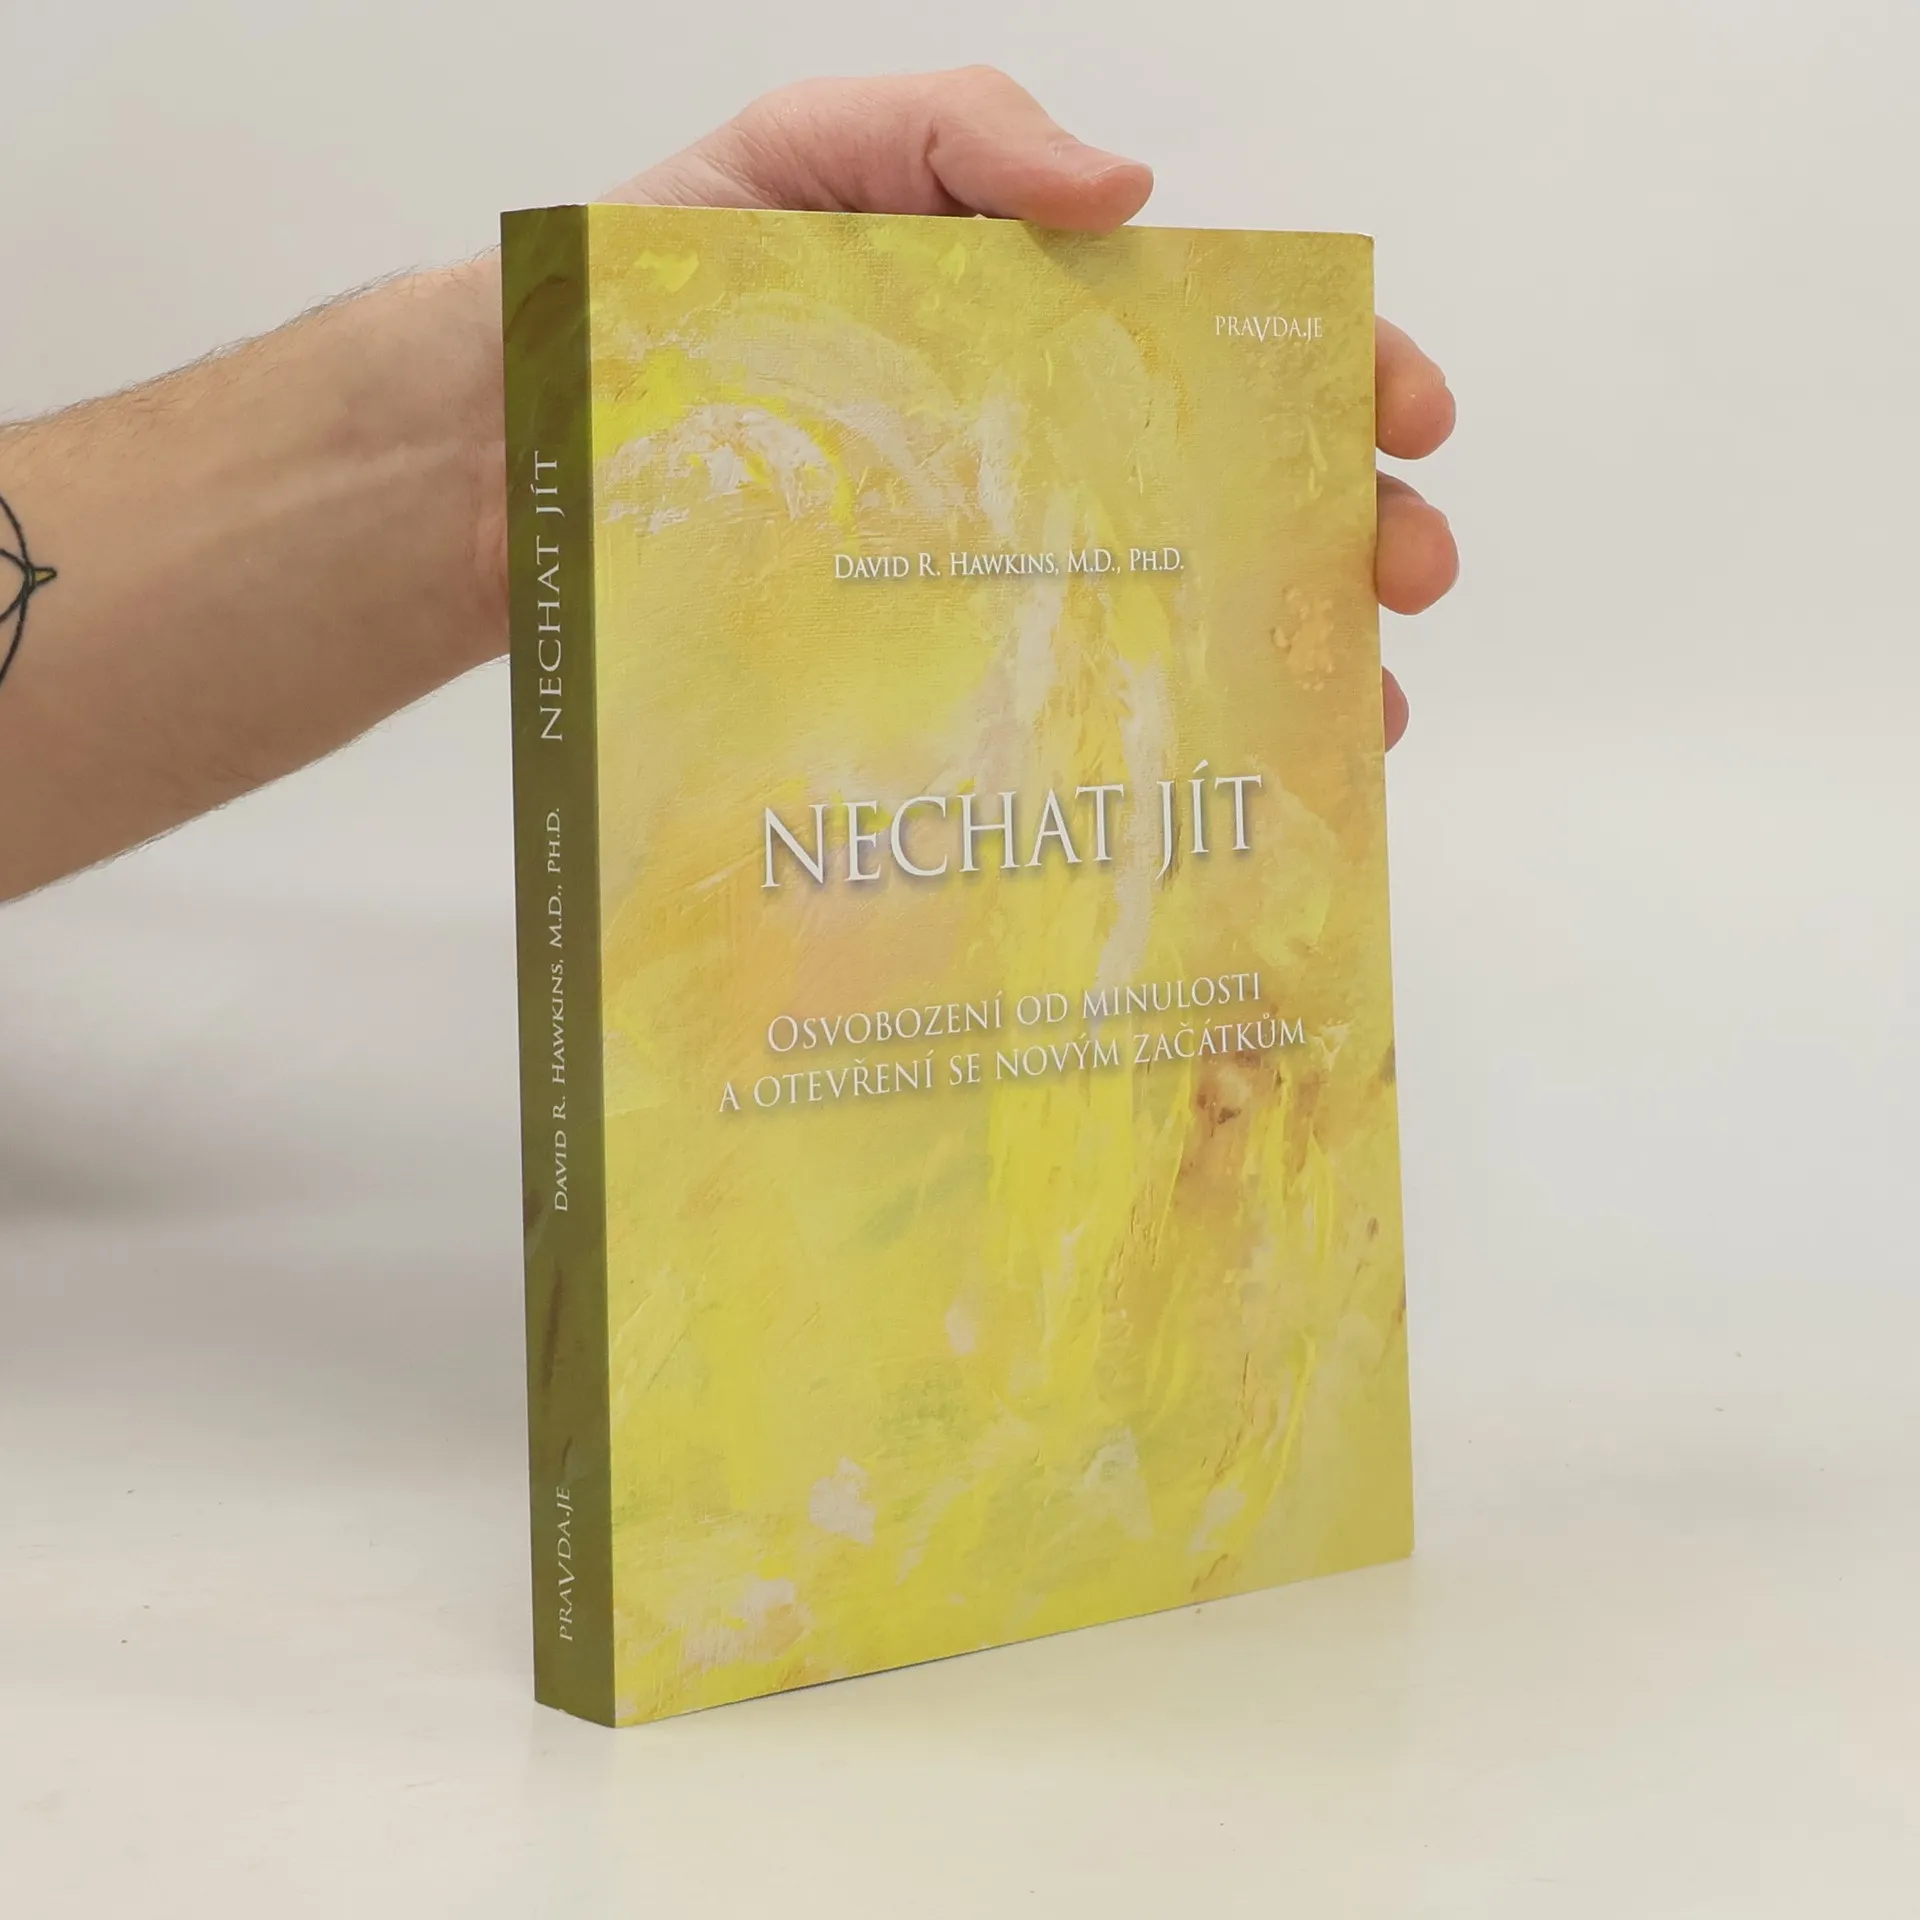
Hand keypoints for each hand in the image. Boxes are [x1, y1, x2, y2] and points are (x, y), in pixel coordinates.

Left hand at [609, 68, 1457, 747]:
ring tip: (1363, 707)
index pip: (1240, 344)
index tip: (1410, 418)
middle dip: (1360, 531)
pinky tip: (1218, 778)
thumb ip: (962, 134)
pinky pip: (1069, 717)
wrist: (516, 446)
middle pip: (1248, 497)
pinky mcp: (935, 676)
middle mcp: (1048, 462)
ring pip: (1187, 624)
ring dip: (1299, 662)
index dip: (1348, 371)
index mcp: (1049, 330)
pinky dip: (1163, 748)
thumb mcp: (805, 153)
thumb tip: (1131, 192)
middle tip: (1404, 573)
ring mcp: (999, 578)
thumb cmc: (655, 283)